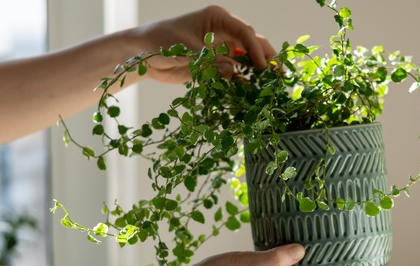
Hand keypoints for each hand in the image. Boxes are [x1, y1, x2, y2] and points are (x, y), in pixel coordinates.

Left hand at [128, 5, 275, 82]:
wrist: (141, 55)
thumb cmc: (159, 43)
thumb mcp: (185, 51)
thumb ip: (210, 62)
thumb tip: (236, 72)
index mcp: (217, 18)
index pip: (245, 32)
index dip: (256, 49)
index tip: (262, 67)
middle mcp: (224, 31)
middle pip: (253, 43)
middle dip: (267, 58)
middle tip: (279, 76)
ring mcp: (222, 48)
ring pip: (248, 58)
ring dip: (260, 71)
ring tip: (273, 86)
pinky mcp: (217, 64)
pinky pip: (236, 72)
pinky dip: (245, 81)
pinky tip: (255, 93)